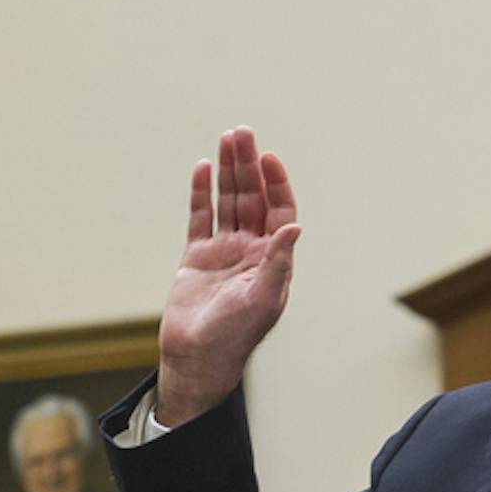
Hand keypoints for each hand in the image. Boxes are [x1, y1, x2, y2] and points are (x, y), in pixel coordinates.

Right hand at [155, 127, 301, 426]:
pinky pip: (200, 217)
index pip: (279, 210)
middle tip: (242, 132)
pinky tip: (201, 168)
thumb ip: (278, 262)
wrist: (197, 359)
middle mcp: (250, 250)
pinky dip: (200, 193)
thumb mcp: (263, 299)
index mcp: (272, 259)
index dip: (275, 183)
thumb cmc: (236, 336)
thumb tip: (294, 226)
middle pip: (252, 197)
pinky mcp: (196, 257)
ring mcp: (223, 251)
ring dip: (227, 171)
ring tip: (226, 138)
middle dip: (248, 165)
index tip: (268, 157)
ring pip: (227, 201)